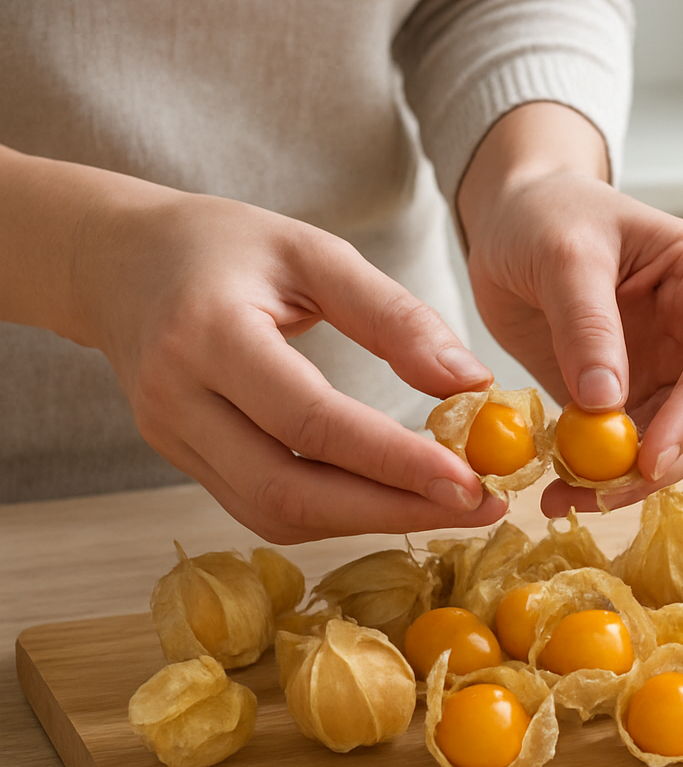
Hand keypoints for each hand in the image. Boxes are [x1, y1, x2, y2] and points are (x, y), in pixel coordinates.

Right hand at [1, 147, 506, 541]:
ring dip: (369, 521)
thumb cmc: (224, 245)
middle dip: (393, 509)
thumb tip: (471, 382)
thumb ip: (394, 316)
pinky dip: (334, 514)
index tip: (471, 479)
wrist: (117, 260)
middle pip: (289, 488)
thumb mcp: (314, 252)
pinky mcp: (180, 460)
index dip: (393, 459)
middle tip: (481, 508)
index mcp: (208, 333)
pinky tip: (391, 499)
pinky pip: (261, 508)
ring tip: (450, 507)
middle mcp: (178, 398)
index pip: (310, 420)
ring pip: (275, 512)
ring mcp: (171, 438)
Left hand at [457, 104, 682, 515]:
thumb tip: (606, 403)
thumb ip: (587, 325)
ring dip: (626, 480)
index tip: (651, 458)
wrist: (512, 214)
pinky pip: (628, 449)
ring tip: (565, 497)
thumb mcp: (564, 255)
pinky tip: (559, 488)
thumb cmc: (547, 212)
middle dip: (662, 460)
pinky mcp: (631, 397)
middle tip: (602, 494)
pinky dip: (598, 476)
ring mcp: (670, 369)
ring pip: (674, 443)